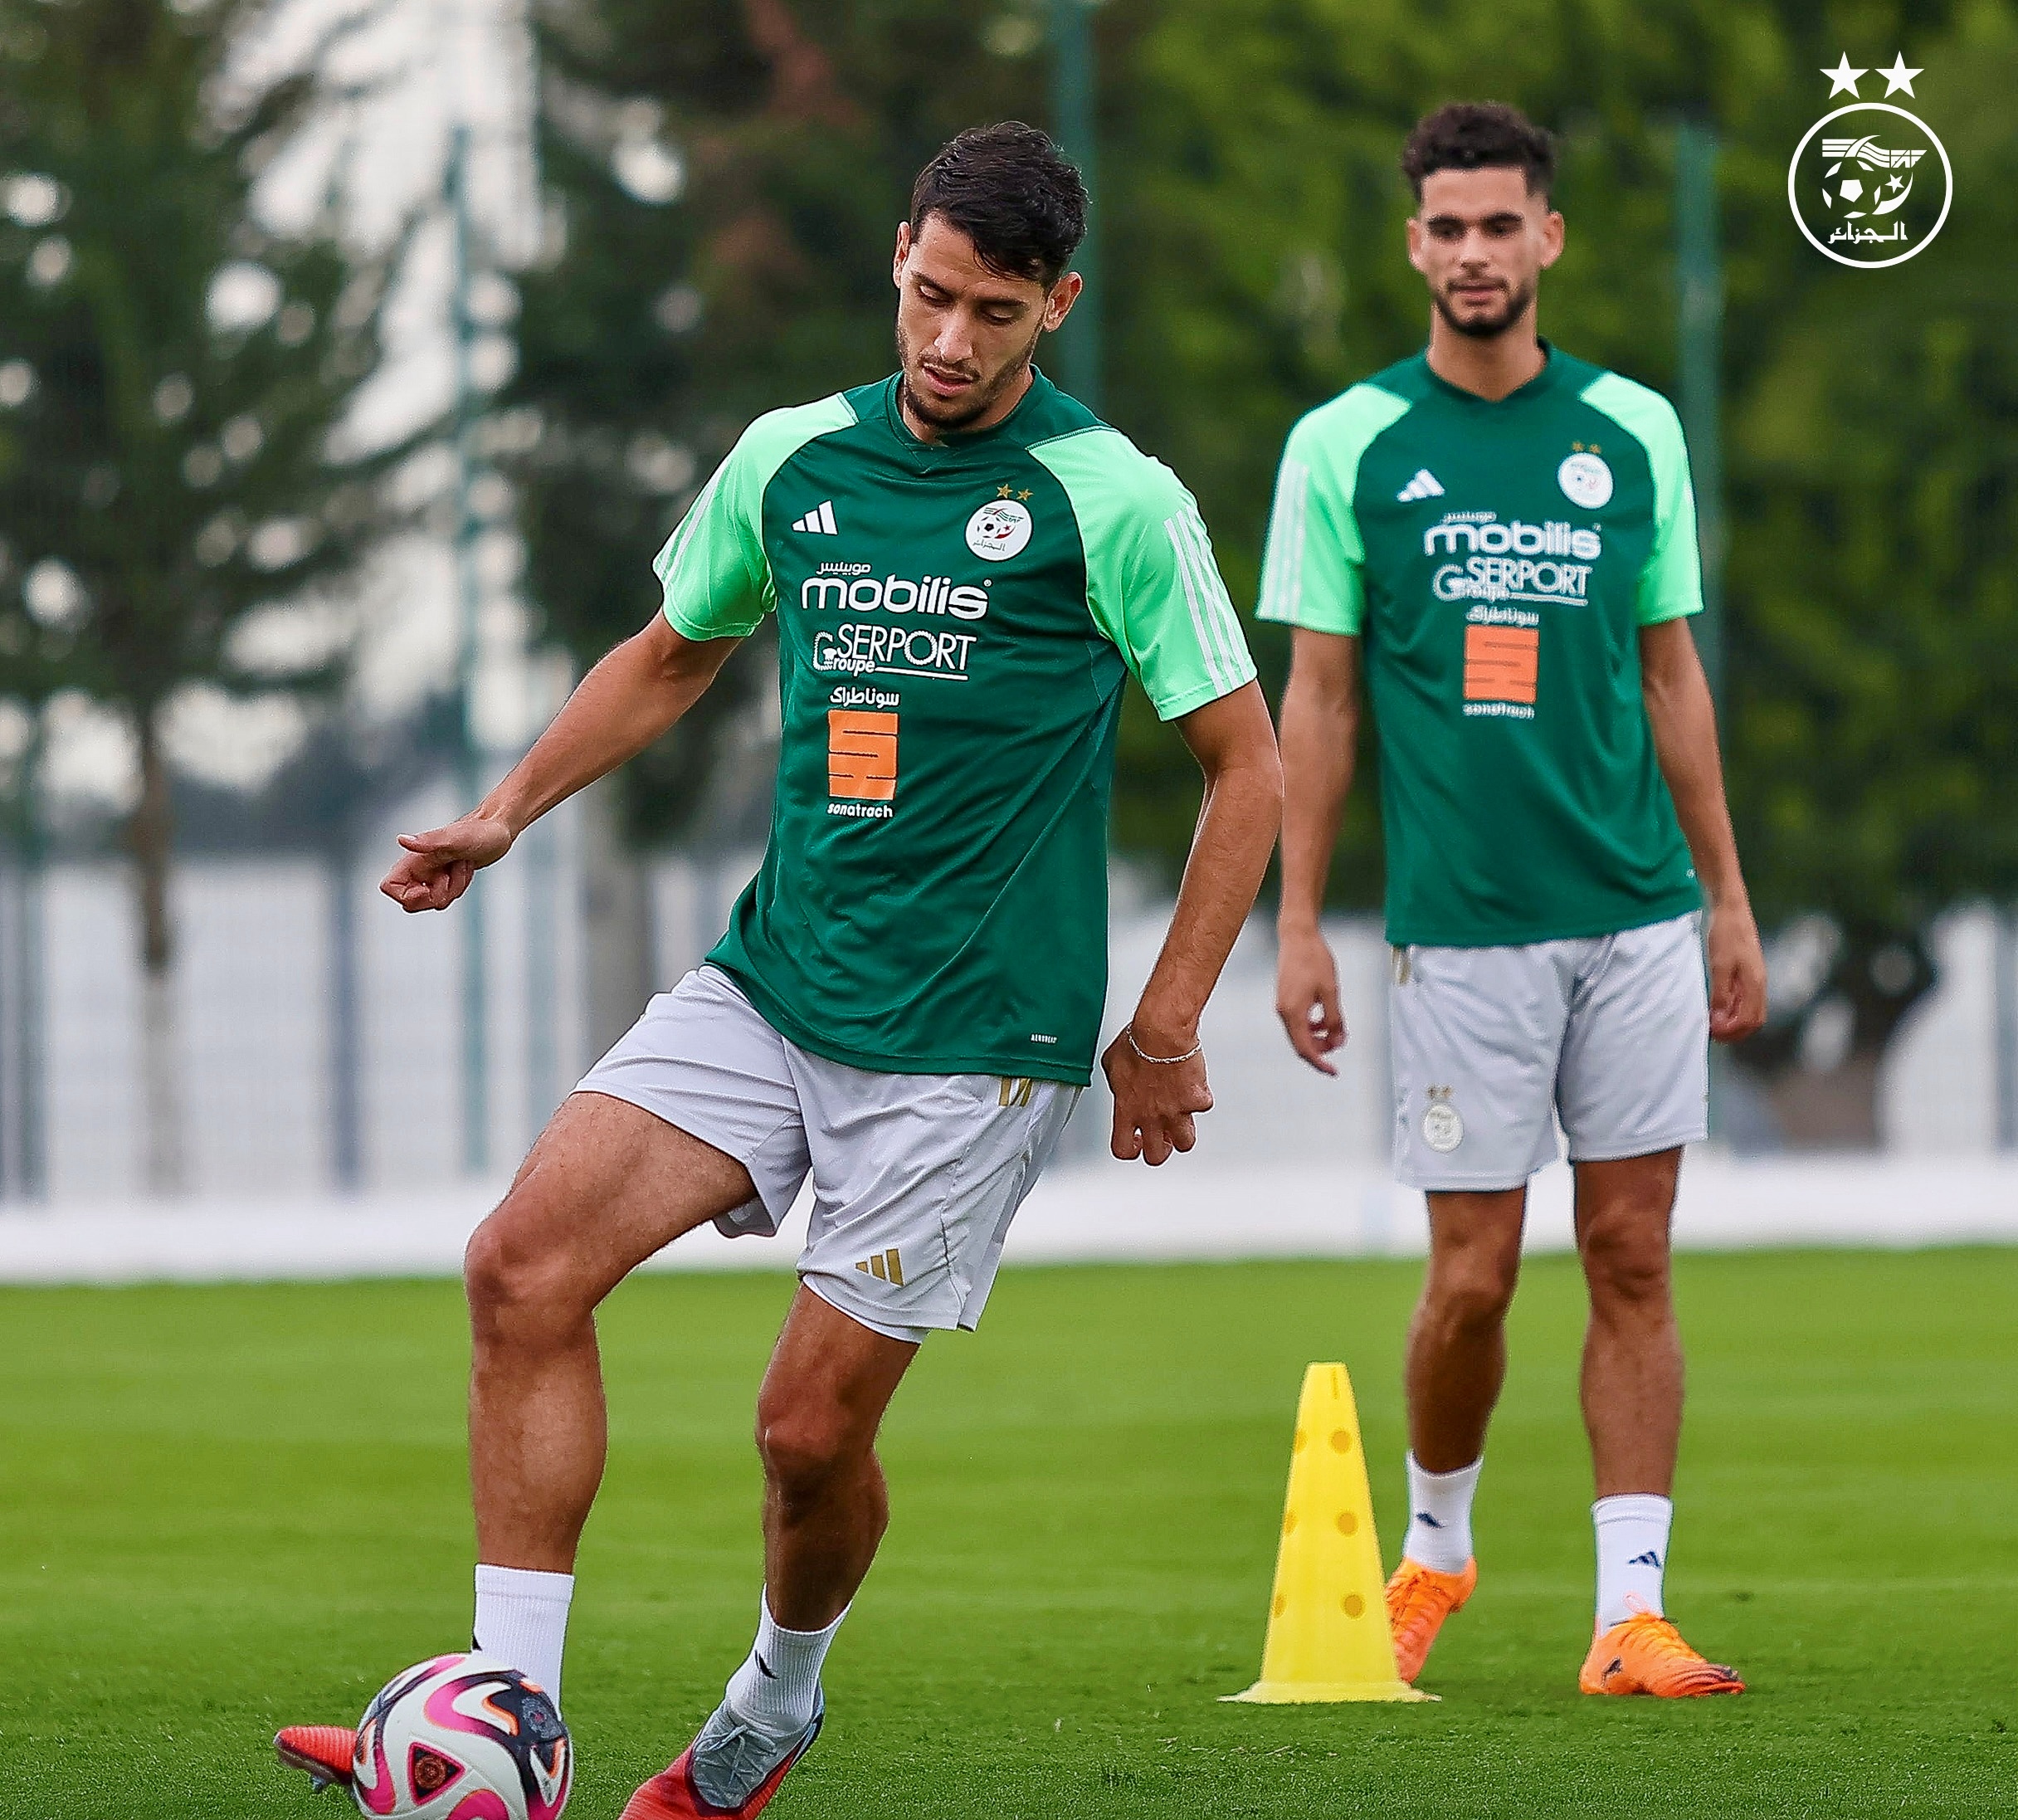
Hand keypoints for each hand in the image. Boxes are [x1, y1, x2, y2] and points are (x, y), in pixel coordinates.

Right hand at [380, 811, 514, 912]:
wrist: (498, 829)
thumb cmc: (480, 831)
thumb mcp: (456, 837)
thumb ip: (429, 841)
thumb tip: (402, 840)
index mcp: (415, 859)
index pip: (389, 886)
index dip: (405, 896)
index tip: (427, 889)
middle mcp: (420, 867)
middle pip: (412, 901)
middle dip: (436, 895)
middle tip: (451, 876)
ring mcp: (434, 873)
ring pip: (433, 900)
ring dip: (453, 888)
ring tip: (462, 866)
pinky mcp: (447, 877)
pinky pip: (447, 896)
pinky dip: (459, 886)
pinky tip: (466, 868)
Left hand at [1100, 1024, 1213, 1165]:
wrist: (1162, 1033)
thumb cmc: (1137, 1043)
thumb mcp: (1111, 1064)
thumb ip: (1117, 1084)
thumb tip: (1120, 1083)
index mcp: (1127, 1110)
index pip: (1123, 1148)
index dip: (1130, 1150)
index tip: (1135, 1142)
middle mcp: (1151, 1116)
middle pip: (1156, 1155)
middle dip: (1158, 1150)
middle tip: (1160, 1139)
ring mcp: (1176, 1111)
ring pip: (1184, 1142)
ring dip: (1182, 1134)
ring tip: (1179, 1120)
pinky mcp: (1197, 1099)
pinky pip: (1202, 1106)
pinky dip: (1199, 1097)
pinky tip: (1193, 1086)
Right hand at [1275, 924, 1346, 1074]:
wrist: (1298, 937)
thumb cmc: (1315, 960)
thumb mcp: (1331, 991)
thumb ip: (1334, 1019)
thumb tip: (1338, 1041)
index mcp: (1293, 1012)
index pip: (1305, 1049)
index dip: (1320, 1063)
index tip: (1334, 1072)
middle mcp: (1284, 1012)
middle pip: (1300, 1044)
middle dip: (1320, 1050)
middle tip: (1340, 1045)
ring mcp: (1282, 1005)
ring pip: (1299, 1033)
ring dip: (1317, 1038)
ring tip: (1335, 1032)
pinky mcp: (1285, 998)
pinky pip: (1297, 1021)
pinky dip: (1311, 1026)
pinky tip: (1323, 1020)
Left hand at [1706, 899, 1767, 1042]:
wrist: (1731, 909)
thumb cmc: (1726, 934)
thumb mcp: (1719, 965)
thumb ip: (1720, 993)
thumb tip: (1719, 1020)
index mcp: (1755, 983)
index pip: (1749, 1019)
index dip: (1732, 1031)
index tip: (1712, 1033)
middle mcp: (1758, 983)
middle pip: (1753, 1020)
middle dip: (1735, 1032)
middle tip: (1712, 1035)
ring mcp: (1754, 978)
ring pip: (1750, 1011)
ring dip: (1733, 1022)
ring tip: (1713, 1025)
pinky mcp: (1747, 973)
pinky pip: (1744, 999)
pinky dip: (1732, 1009)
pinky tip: (1717, 1008)